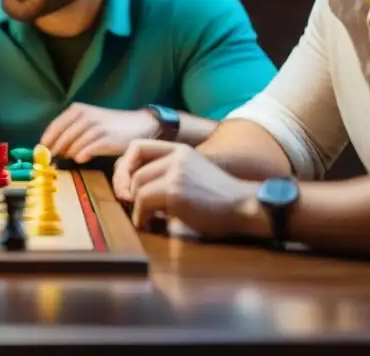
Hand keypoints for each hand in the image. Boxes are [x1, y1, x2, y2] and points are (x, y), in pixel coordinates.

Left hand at [40, 103, 158, 162]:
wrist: (139, 125)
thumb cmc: (110, 126)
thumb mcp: (88, 121)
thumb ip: (71, 130)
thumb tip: (52, 148)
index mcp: (77, 110)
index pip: (54, 126)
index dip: (46, 141)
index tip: (40, 152)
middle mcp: (85, 117)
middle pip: (61, 138)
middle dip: (54, 150)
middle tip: (51, 160)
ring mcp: (96, 128)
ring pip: (73, 146)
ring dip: (68, 154)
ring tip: (70, 158)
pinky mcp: (106, 140)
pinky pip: (87, 151)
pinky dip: (81, 156)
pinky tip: (81, 159)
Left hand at [113, 139, 260, 238]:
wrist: (245, 207)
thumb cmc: (220, 199)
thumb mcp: (193, 174)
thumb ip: (168, 173)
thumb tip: (132, 187)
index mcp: (180, 150)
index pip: (138, 147)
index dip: (125, 164)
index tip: (124, 183)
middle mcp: (177, 157)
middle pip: (134, 169)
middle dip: (126, 188)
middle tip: (128, 203)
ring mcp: (176, 173)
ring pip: (137, 187)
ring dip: (136, 205)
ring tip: (144, 216)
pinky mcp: (175, 191)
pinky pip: (143, 202)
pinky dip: (140, 216)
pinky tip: (148, 223)